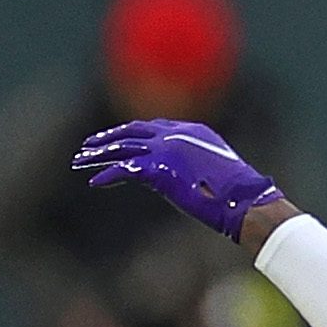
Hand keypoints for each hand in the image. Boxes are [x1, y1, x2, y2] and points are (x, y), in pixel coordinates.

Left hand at [71, 120, 283, 240]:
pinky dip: (107, 175)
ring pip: (122, 147)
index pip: (154, 126)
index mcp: (193, 130)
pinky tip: (95, 181)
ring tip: (81, 161)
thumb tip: (175, 180)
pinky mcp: (157, 168)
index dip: (133, 133)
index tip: (119, 140)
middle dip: (108, 138)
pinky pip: (124, 170)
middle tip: (89, 145)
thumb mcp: (215, 171)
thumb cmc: (240, 193)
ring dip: (99, 154)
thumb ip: (192, 166)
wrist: (245, 200)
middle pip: (132, 131)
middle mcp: (176, 134)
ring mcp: (165, 149)